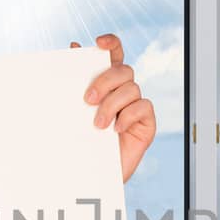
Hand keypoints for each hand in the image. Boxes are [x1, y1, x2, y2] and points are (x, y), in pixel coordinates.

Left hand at [70, 33, 156, 182]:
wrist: (89, 176)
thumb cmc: (80, 142)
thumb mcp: (73, 111)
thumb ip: (75, 81)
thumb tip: (74, 46)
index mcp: (106, 83)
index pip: (114, 54)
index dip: (111, 43)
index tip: (98, 42)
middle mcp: (123, 91)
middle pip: (123, 70)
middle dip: (105, 81)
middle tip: (87, 99)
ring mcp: (136, 107)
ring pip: (131, 88)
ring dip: (112, 104)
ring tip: (97, 125)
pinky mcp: (146, 124)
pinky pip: (143, 107)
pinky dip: (128, 115)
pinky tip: (116, 129)